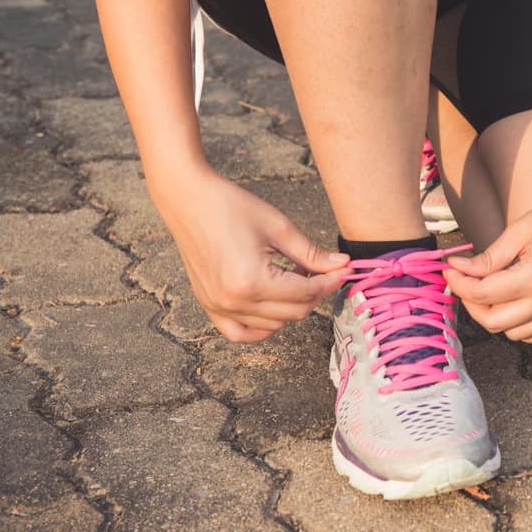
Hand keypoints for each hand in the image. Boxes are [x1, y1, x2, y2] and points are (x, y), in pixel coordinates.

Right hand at [151, 164, 349, 342]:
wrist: (188, 199)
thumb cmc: (231, 206)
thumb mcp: (279, 228)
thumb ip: (312, 254)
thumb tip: (342, 266)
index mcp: (252, 281)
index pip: (306, 294)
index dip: (330, 282)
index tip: (343, 270)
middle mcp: (234, 301)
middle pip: (294, 313)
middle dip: (315, 294)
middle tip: (323, 272)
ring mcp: (218, 307)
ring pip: (274, 324)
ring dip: (291, 306)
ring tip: (293, 277)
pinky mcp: (209, 305)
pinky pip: (240, 333)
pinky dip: (262, 326)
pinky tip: (273, 307)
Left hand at [443, 180, 531, 343]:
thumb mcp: (519, 231)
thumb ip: (488, 258)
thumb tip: (458, 269)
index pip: (483, 294)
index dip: (459, 283)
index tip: (450, 270)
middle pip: (494, 321)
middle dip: (471, 303)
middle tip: (464, 282)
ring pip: (513, 334)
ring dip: (494, 317)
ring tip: (488, 292)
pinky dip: (518, 327)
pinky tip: (511, 305)